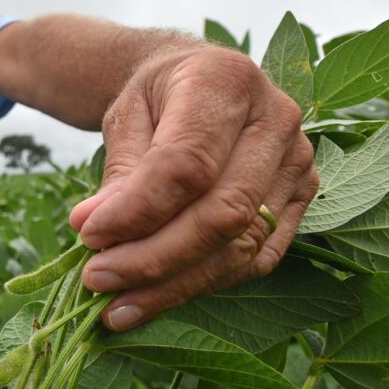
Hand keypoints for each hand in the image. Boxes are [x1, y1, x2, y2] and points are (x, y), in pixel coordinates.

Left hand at [69, 46, 317, 330]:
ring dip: (175, 285)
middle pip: (223, 212)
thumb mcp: (125, 117)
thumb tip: (93, 231)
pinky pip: (257, 259)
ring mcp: (297, 163)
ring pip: (242, 245)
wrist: (198, 82)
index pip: (186, 163)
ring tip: (116, 306)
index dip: (137, 209)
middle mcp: (276, 120)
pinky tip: (155, 298)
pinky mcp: (301, 199)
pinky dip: (204, 285)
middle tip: (97, 280)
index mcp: (226, 82)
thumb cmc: (157, 97)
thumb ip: (118, 173)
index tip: (87, 235)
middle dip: (154, 258)